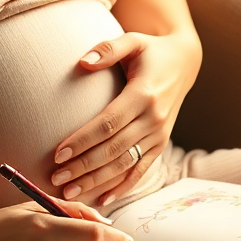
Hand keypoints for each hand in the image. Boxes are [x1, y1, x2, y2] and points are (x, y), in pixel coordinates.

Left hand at [50, 32, 200, 204]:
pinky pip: (141, 170)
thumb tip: (83, 62)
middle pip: (113, 149)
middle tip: (56, 178)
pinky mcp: (161, 144)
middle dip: (83, 166)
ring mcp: (159, 134)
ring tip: (70, 192)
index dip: (83, 140)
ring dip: (97, 180)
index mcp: (143, 94)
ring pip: (125, 164)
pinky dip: (123, 187)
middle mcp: (153, 118)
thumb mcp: (133, 40)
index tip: (58, 153)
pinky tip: (103, 199)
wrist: (184, 63)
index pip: (108, 123)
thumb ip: (108, 49)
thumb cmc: (151, 51)